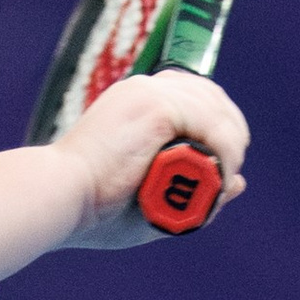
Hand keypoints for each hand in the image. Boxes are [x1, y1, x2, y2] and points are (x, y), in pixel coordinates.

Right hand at [49, 71, 250, 250]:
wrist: (59, 200)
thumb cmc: (92, 210)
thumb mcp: (152, 198)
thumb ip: (193, 190)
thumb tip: (240, 183)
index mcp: (135, 101)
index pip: (196, 95)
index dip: (219, 125)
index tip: (223, 162)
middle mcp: (145, 89)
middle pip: (213, 96)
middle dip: (232, 133)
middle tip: (228, 172)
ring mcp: (150, 93)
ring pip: (217, 112)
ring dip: (229, 150)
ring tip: (221, 182)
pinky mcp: (156, 107)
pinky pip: (212, 125)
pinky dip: (224, 153)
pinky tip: (220, 176)